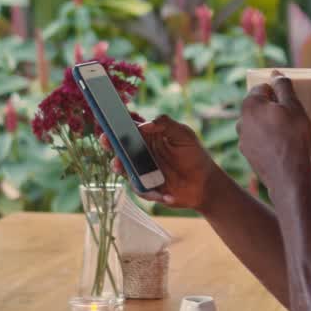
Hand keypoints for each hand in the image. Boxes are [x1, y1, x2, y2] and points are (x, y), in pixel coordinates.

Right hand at [101, 115, 221, 209]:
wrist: (204, 184)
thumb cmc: (194, 155)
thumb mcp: (184, 134)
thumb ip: (166, 124)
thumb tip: (145, 125)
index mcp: (148, 136)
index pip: (129, 126)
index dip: (117, 121)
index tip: (110, 117)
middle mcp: (141, 152)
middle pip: (119, 145)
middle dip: (109, 141)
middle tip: (106, 138)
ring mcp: (141, 170)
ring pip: (122, 167)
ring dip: (118, 165)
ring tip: (119, 165)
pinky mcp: (145, 187)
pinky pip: (138, 188)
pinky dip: (148, 190)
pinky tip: (164, 193)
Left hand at [238, 73, 310, 190]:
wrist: (288, 175)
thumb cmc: (293, 137)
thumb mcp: (294, 107)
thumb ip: (284, 87)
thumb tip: (275, 74)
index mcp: (250, 104)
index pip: (263, 88)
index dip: (278, 92)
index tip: (290, 102)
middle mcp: (241, 120)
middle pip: (259, 106)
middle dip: (273, 109)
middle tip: (292, 118)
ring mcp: (242, 139)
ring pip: (258, 124)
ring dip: (270, 125)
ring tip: (289, 134)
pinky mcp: (247, 155)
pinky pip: (259, 140)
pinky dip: (268, 140)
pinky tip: (282, 147)